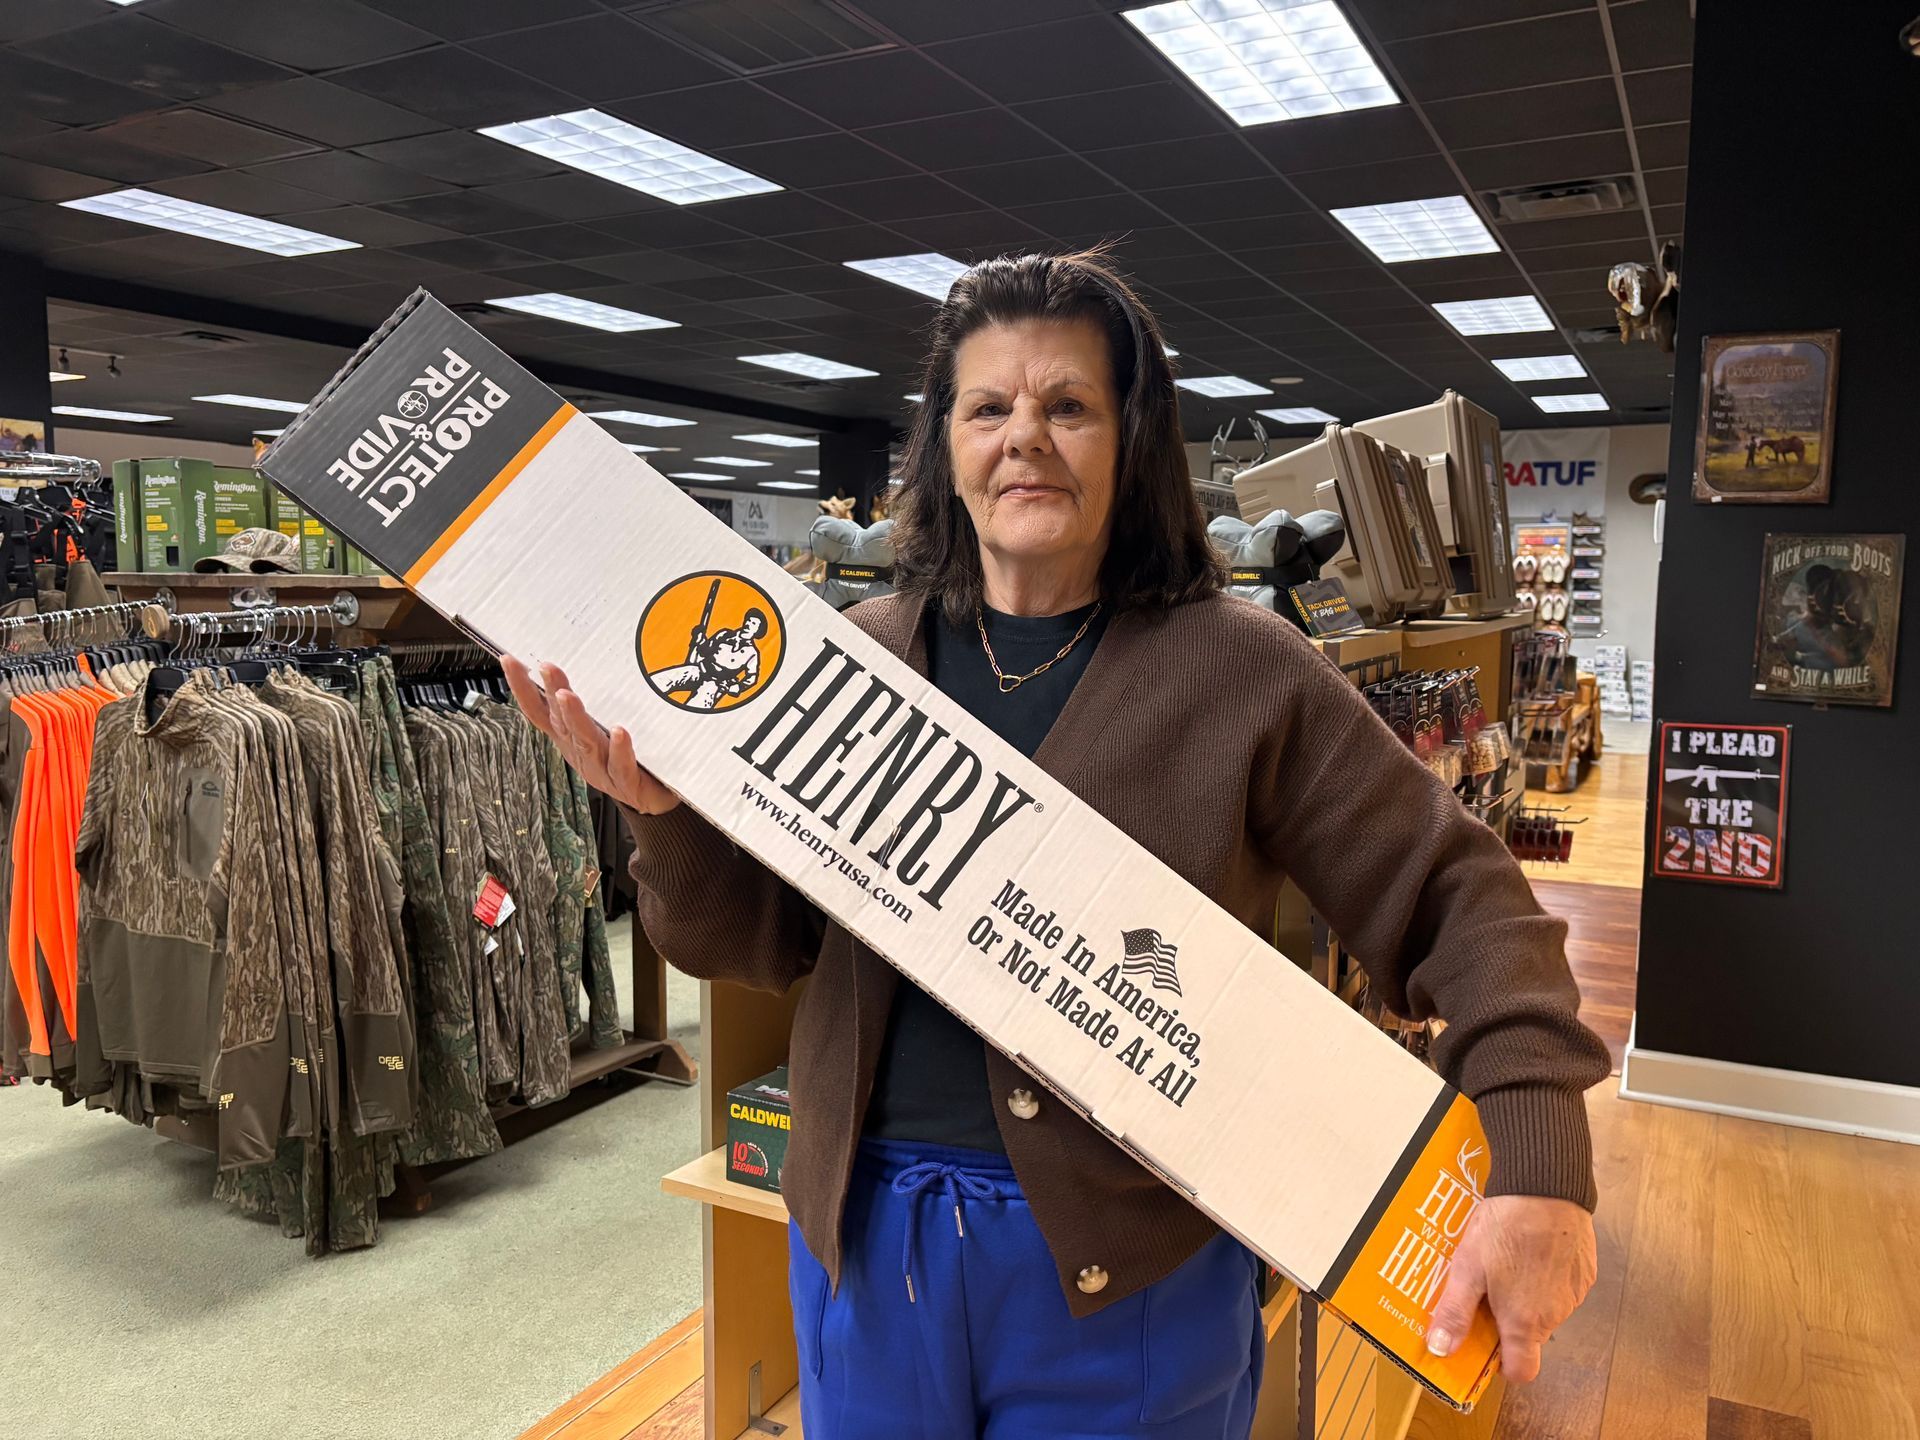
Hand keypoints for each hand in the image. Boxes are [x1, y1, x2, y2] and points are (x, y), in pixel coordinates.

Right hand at [501, 655, 681, 816]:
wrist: (654, 801)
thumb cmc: (626, 762)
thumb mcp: (601, 731)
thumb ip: (589, 705)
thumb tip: (580, 667)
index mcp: (570, 739)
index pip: (540, 711)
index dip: (522, 688)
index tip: (509, 661)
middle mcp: (581, 753)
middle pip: (561, 722)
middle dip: (551, 693)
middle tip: (545, 668)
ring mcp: (602, 770)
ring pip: (585, 742)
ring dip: (574, 717)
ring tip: (566, 695)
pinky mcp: (627, 783)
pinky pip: (621, 766)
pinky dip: (619, 749)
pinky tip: (619, 732)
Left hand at [1427, 1194, 1595, 1382]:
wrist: (1546, 1187)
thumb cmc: (1506, 1228)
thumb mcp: (1468, 1268)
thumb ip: (1455, 1312)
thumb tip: (1440, 1349)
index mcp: (1525, 1322)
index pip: (1522, 1370)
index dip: (1502, 1365)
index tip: (1485, 1346)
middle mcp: (1555, 1315)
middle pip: (1529, 1336)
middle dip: (1506, 1319)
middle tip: (1484, 1288)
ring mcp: (1574, 1293)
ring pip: (1545, 1308)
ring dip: (1525, 1295)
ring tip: (1503, 1260)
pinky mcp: (1584, 1271)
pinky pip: (1560, 1285)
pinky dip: (1545, 1275)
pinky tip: (1527, 1247)